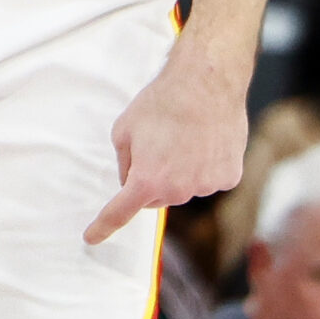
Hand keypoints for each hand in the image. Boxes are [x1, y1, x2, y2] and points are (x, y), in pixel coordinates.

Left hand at [86, 44, 246, 244]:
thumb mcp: (125, 128)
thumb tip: (131, 182)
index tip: (91, 238)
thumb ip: (125, 162)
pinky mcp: (228, 177)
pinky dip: (207, 165)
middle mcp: (176, 190)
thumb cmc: (163, 101)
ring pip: (184, 189)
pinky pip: (209, 179)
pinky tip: (207, 139)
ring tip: (187, 135)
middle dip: (152, 178)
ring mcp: (205, 186)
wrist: (207, 80)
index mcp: (146, 180)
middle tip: (159, 143)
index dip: (103, 226)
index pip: (119, 213)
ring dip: (182, 171)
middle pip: (156, 197)